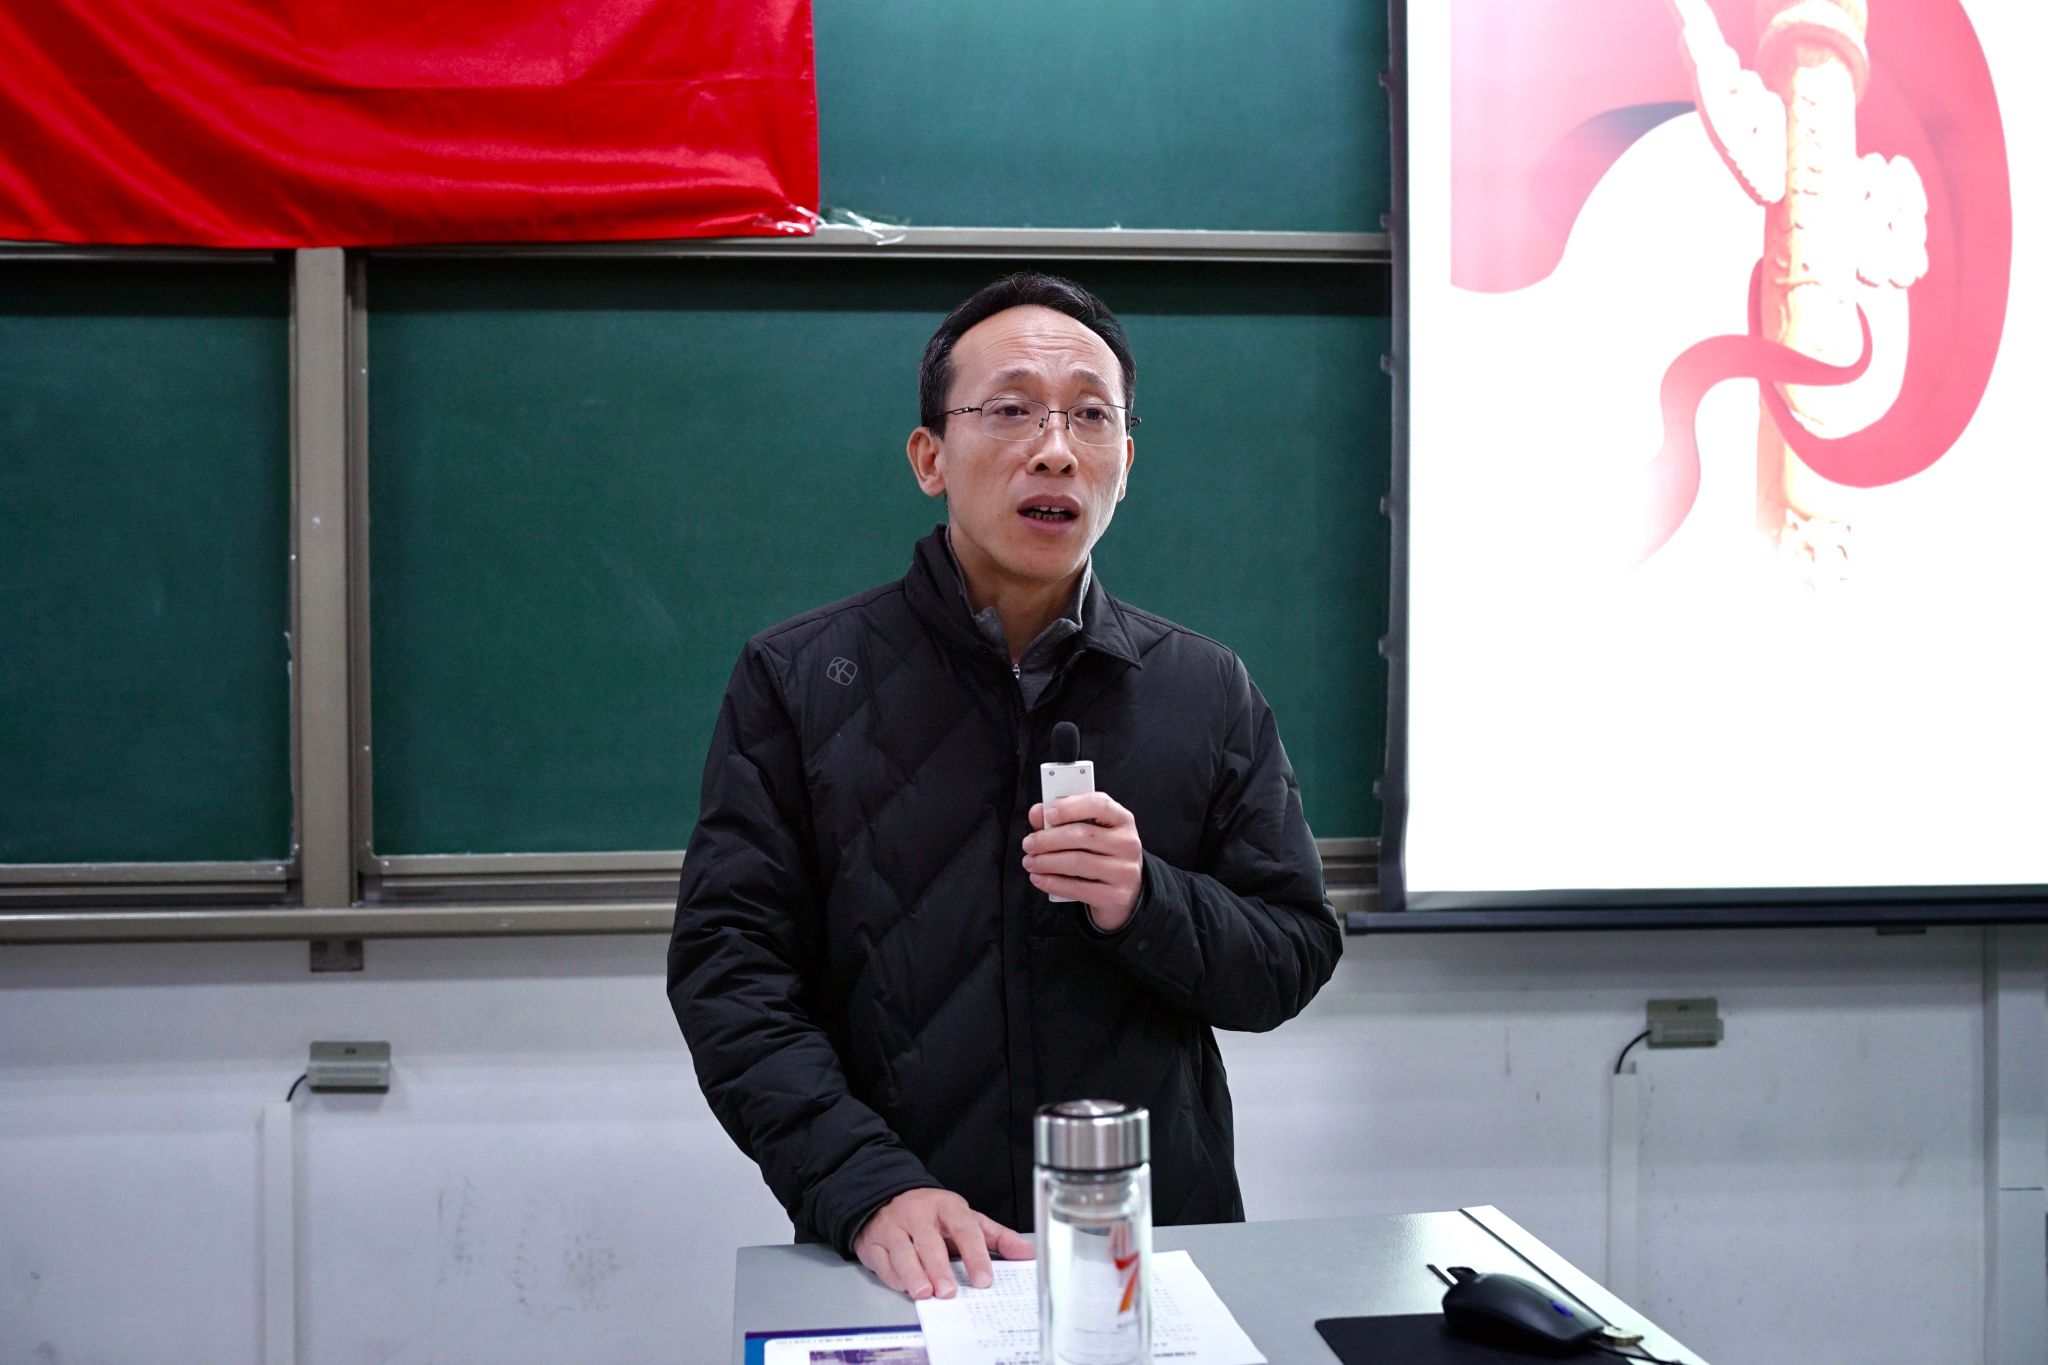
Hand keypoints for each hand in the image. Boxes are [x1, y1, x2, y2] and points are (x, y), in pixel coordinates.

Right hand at [852, 1188, 1033, 1299]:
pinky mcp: (873, 1243)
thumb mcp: (967, 1219)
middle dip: (939, 1267)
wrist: (885, 1197)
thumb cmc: (931, 1214)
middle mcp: (918, 1214)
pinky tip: (904, 1286)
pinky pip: (882, 1261)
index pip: (964, 1228)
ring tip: (925, 1293)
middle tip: (949, 1291)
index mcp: (946, 1207)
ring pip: (902, 1251)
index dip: (975, 1254)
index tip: (984, 1278)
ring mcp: (893, 1227)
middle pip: (929, 1241)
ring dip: (913, 1274)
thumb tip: (1027, 1253)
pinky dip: (893, 1276)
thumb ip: (997, 1238)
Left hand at [1024, 791, 1143, 931]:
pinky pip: (1077, 888)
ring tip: (1030, 862)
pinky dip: (1052, 883)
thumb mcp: (1089, 831)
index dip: (1071, 807)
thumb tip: (1037, 813)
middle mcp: (1128, 844)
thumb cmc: (1101, 853)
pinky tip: (1038, 878)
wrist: (1125, 890)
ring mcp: (1124, 871)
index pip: (1100, 804)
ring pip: (1077, 862)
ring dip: (1046, 862)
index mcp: (1123, 820)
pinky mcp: (1116, 896)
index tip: (1048, 813)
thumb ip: (1063, 818)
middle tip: (1028, 844)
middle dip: (1048, 839)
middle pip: (1082, 835)